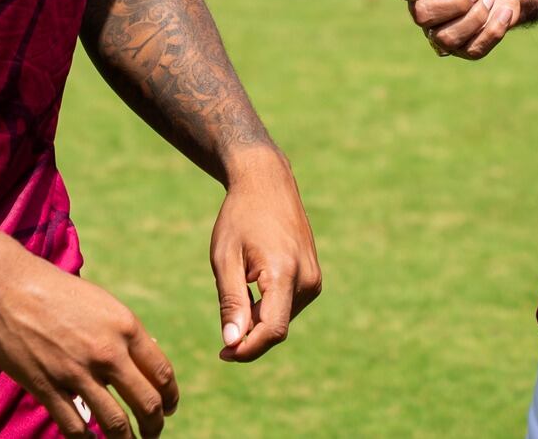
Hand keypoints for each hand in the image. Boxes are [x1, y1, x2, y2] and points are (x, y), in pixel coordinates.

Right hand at [0, 242, 177, 437]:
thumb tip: (142, 363)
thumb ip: (122, 334)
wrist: (7, 287)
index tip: (168, 408)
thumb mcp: (101, 304)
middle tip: (151, 433)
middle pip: (147, 403)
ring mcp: (77, 372)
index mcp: (125, 327)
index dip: (170, 397)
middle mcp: (107, 352)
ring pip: (114, 422)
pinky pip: (75, 427)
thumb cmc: (55, 291)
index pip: (162, 373)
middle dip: (153, 425)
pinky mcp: (47, 387)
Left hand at [211, 147, 321, 361]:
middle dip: (249, 333)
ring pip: (282, 318)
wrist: (267, 183)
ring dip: (258, 317)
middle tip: (224, 322)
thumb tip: (233, 344)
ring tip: (240, 282)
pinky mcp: (314, 278)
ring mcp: (314, 278)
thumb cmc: (240, 217)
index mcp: (284, 272)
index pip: (272, 330)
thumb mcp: (225, 258)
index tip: (223, 353)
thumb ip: (231, 302)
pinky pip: (288, 305)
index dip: (248, 349)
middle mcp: (307, 279)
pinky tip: (254, 280)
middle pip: (276, 327)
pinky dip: (268, 306)